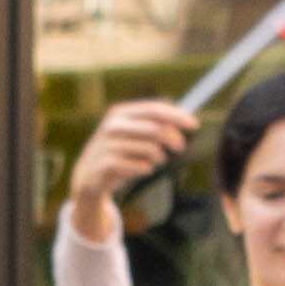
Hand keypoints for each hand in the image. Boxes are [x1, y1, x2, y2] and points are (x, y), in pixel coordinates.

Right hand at [64, 97, 195, 240]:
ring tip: (154, 160)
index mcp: (120, 113)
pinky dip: (147, 169)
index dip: (176, 116)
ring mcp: (109, 145)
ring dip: (159, 158)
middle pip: (155, 129)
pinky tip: (142, 169)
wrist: (89, 175)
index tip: (195, 125)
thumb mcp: (132, 133)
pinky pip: (142, 167)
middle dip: (173, 138)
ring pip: (151, 150)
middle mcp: (113, 125)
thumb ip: (154, 125)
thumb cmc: (118, 152)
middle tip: (181, 148)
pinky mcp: (109, 164)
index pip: (154, 110)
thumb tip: (184, 121)